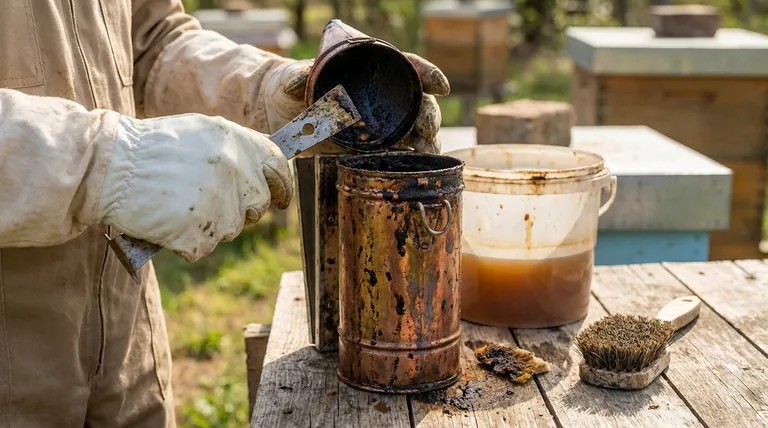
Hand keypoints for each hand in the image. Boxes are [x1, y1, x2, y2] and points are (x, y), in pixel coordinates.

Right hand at [96, 114, 291, 261]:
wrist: (107, 167)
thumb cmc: (149, 147)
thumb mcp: (199, 130)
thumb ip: (236, 146)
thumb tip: (267, 164)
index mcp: (237, 142)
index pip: (278, 166)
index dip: (282, 185)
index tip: (282, 199)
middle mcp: (235, 171)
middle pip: (258, 205)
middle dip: (241, 209)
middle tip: (211, 203)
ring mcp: (220, 203)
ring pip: (231, 229)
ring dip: (210, 225)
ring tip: (178, 205)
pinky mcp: (200, 233)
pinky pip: (203, 247)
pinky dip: (186, 241)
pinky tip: (167, 222)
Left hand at [261, 53, 449, 154]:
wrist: (280, 114)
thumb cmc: (290, 87)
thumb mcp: (292, 81)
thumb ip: (296, 78)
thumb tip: (297, 81)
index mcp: (371, 71)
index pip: (408, 67)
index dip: (427, 74)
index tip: (439, 86)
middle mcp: (382, 97)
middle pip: (419, 102)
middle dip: (430, 115)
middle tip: (427, 131)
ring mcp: (381, 123)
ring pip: (416, 130)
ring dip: (427, 142)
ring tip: (427, 154)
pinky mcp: (373, 148)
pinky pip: (400, 153)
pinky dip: (412, 161)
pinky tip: (416, 169)